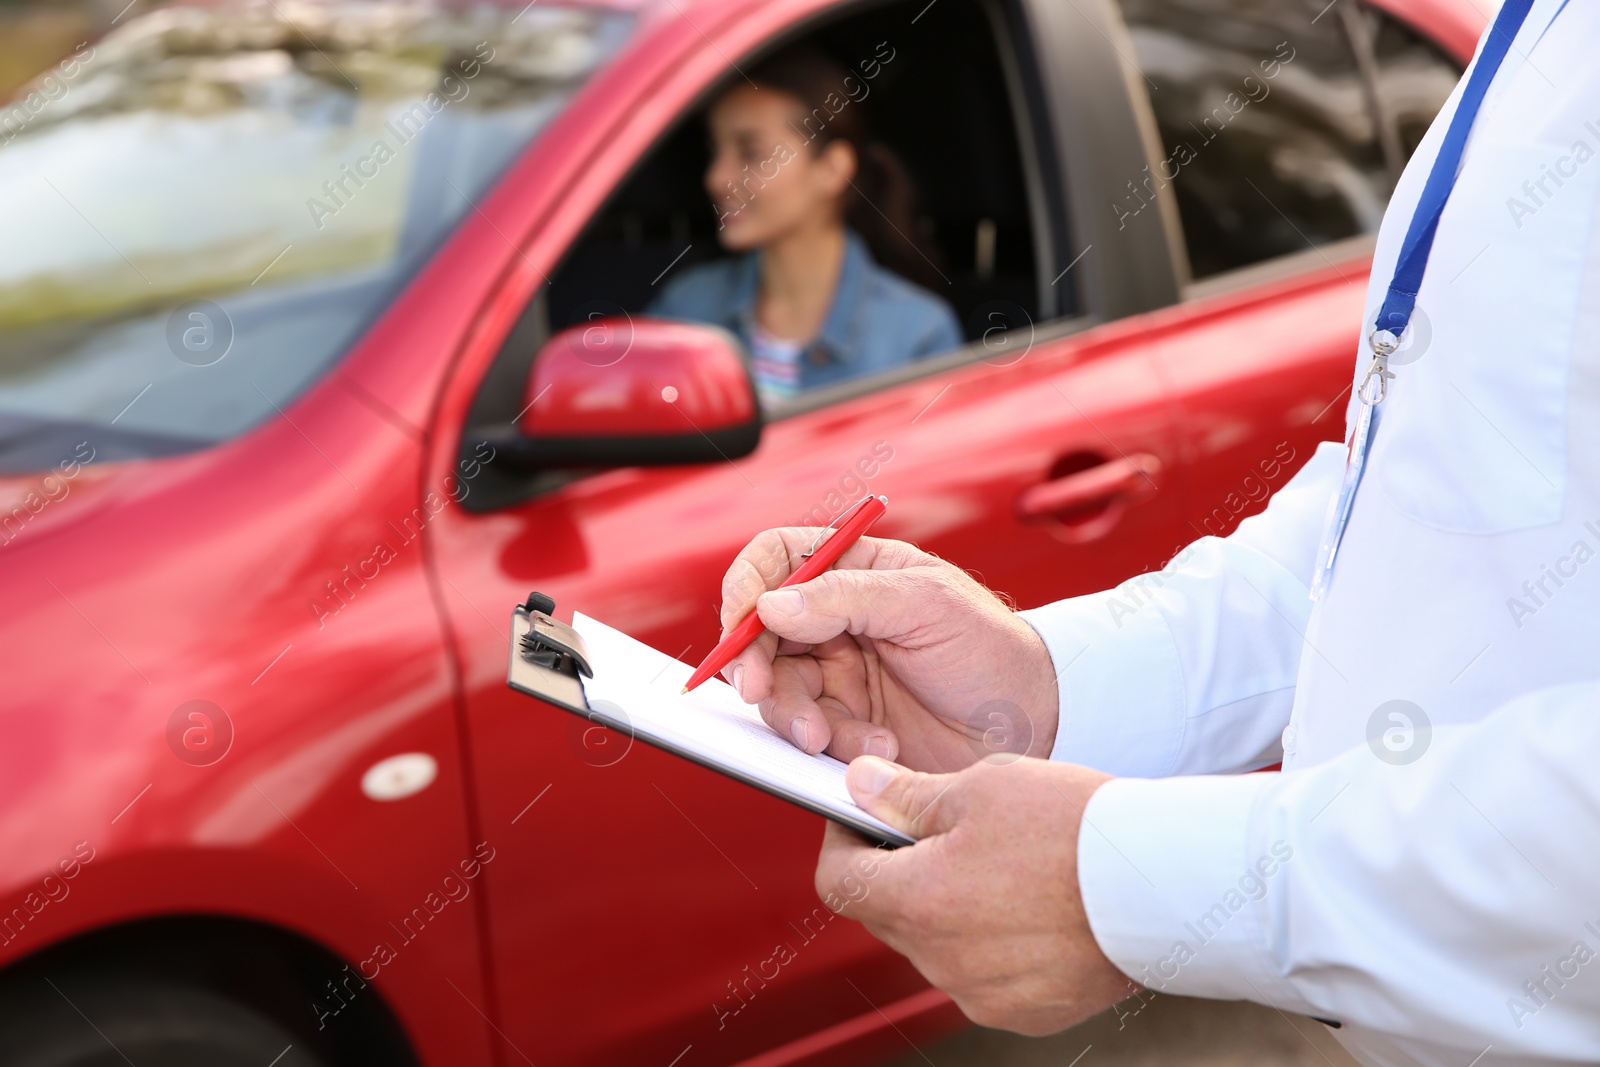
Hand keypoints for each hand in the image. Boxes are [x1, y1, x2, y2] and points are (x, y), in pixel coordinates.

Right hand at [717, 529, 1057, 770]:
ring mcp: (837, 673)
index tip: (741, 621)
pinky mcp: (845, 725)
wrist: (1034, 723)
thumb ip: (848, 597)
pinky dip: (832, 746)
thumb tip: (771, 605)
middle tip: (760, 694)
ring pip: (777, 690)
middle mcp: (835, 618)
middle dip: (753, 665)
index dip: (747, 585)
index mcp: (855, 569)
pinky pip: (808, 734)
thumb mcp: (928, 606)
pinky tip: (879, 750)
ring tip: (833, 738)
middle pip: (759, 632)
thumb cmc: (992, 648)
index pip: (776, 559)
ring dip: (794, 716)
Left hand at [817, 755, 1135, 1034]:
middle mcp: (942, 962)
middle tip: (942, 827)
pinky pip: (983, 975)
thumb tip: (858, 785)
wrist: (1167, 885)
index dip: (843, 843)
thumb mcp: (981, 788)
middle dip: (900, 870)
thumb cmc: (1077, 829)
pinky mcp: (1027, 1013)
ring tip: (1002, 863)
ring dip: (948, 907)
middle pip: (888, 914)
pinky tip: (1032, 904)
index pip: (840, 883)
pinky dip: (992, 942)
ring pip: (937, 945)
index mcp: (919, 902)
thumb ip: (906, 795)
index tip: (861, 817)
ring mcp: (983, 994)